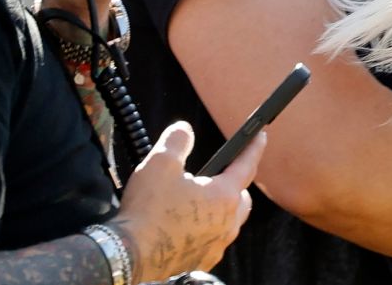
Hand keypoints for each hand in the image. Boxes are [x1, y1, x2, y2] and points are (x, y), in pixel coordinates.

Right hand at [112, 121, 263, 281]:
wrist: (130, 256)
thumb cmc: (148, 211)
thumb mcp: (160, 163)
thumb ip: (177, 141)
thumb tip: (184, 130)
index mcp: (223, 197)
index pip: (246, 166)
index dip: (253, 148)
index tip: (260, 136)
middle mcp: (227, 224)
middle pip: (241, 198)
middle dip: (236, 183)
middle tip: (222, 172)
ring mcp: (216, 246)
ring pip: (229, 222)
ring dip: (220, 208)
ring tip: (199, 199)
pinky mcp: (202, 261)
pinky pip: (213, 241)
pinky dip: (207, 229)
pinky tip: (187, 224)